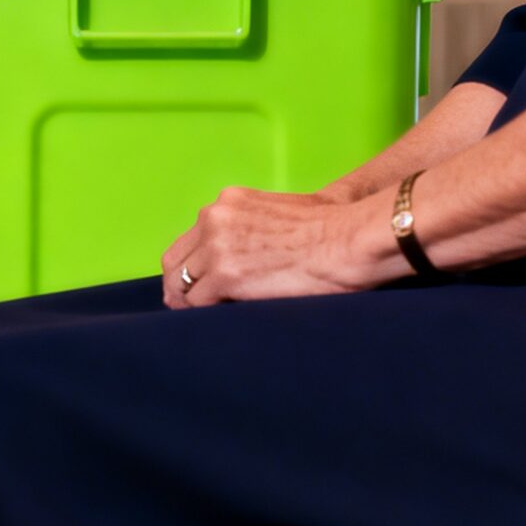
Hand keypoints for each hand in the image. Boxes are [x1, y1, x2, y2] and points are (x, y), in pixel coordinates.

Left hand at [163, 184, 395, 307]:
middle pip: (176, 260)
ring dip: (190, 304)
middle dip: (179, 286)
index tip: (194, 284)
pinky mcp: (226, 275)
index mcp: (229, 202)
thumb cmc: (332, 229)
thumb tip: (247, 253)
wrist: (349, 240)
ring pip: (182, 284)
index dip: (190, 266)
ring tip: (199, 321)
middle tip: (185, 308)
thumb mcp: (282, 211)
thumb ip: (254, 225)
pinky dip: (204, 316)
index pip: (190, 238)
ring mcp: (217, 246)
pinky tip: (217, 323)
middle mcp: (215, 218)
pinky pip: (198, 303)